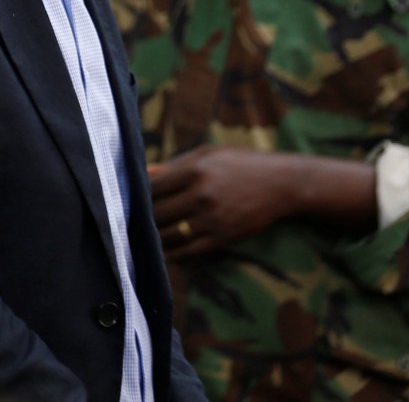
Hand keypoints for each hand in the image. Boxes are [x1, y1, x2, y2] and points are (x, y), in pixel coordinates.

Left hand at [148, 146, 376, 258]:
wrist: (281, 183)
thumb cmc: (242, 163)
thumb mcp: (210, 154)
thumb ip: (177, 163)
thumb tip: (147, 171)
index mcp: (196, 169)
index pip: (154, 186)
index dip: (137, 195)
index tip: (128, 199)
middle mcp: (201, 195)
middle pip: (158, 213)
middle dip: (142, 219)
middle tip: (127, 224)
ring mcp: (212, 219)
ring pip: (170, 235)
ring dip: (153, 239)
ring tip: (140, 239)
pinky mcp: (222, 238)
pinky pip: (189, 251)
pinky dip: (172, 254)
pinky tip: (162, 253)